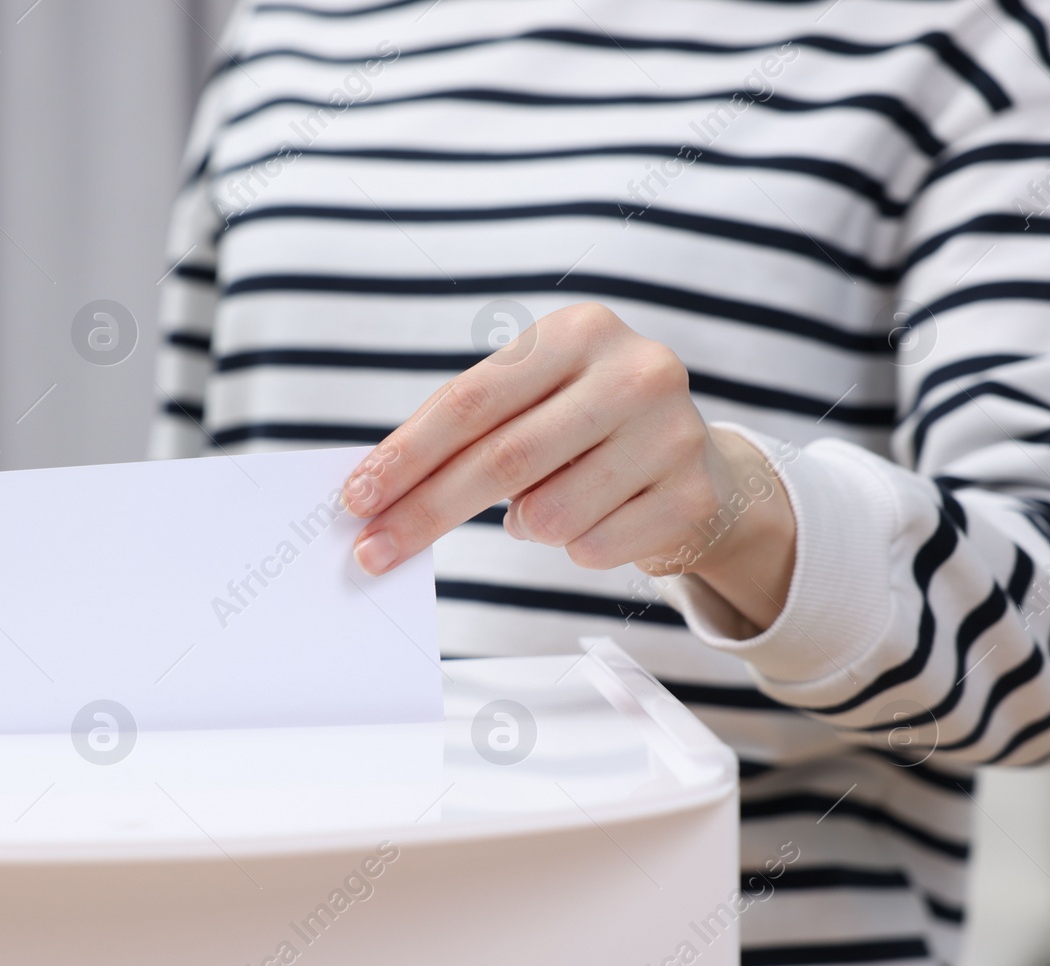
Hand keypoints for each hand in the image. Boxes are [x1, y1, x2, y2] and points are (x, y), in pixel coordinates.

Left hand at [341, 303, 796, 633]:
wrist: (693, 461)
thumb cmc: (582, 429)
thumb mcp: (530, 401)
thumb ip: (463, 432)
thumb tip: (373, 492)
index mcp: (579, 331)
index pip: (470, 400)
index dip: (406, 455)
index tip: (356, 497)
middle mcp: (634, 371)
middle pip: (501, 461)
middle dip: (424, 513)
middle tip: (373, 552)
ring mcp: (673, 432)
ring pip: (547, 515)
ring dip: (521, 526)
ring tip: (543, 504)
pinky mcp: (691, 495)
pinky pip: (591, 549)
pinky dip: (573, 548)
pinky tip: (596, 516)